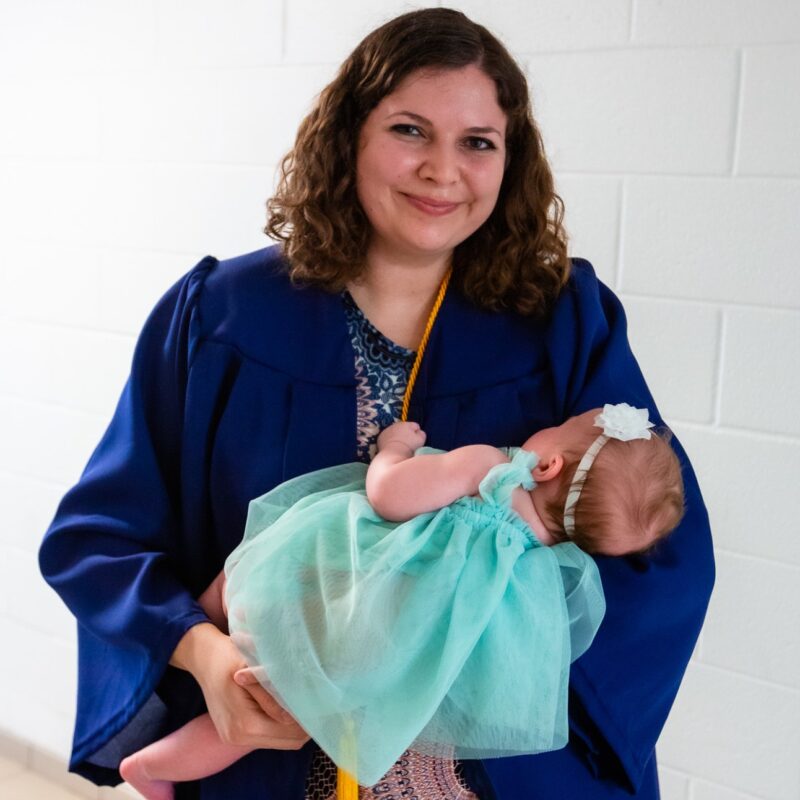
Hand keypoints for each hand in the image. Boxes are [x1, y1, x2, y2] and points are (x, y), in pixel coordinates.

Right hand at [173, 623, 308, 749]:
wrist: (203, 657)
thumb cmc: (228, 656)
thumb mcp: (252, 670)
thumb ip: (272, 696)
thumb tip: (296, 715)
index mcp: (244, 725)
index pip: (290, 734)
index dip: (309, 720)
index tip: (323, 702)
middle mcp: (238, 738)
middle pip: (287, 741)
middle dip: (304, 724)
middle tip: (318, 701)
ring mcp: (234, 738)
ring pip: (278, 740)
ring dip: (292, 725)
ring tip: (304, 700)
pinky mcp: (234, 732)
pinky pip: (265, 734)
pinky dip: (279, 723)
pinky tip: (286, 704)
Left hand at [377, 421, 426, 452]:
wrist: (393, 455)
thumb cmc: (408, 448)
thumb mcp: (421, 440)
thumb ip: (421, 433)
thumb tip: (418, 432)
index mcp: (406, 424)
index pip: (415, 426)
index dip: (417, 433)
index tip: (417, 441)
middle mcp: (396, 425)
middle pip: (404, 428)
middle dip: (407, 434)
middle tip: (409, 444)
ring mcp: (387, 431)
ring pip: (395, 432)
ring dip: (398, 437)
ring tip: (400, 447)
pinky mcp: (380, 438)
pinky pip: (387, 438)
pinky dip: (390, 441)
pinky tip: (392, 448)